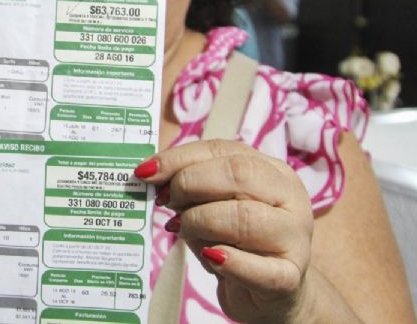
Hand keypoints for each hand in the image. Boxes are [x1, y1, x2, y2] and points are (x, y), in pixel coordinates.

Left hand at [136, 139, 314, 322]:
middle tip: (167, 203)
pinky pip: (260, 269)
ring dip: (200, 222)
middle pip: (239, 174)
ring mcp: (295, 237)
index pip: (222, 150)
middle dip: (189, 185)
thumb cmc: (234, 240)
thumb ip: (188, 186)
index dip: (179, 158)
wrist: (268, 291)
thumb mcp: (210, 205)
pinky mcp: (290, 277)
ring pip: (245, 217)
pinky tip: (212, 257)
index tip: (146, 173)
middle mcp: (289, 197)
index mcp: (270, 170)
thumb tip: (150, 173)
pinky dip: (230, 262)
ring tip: (182, 230)